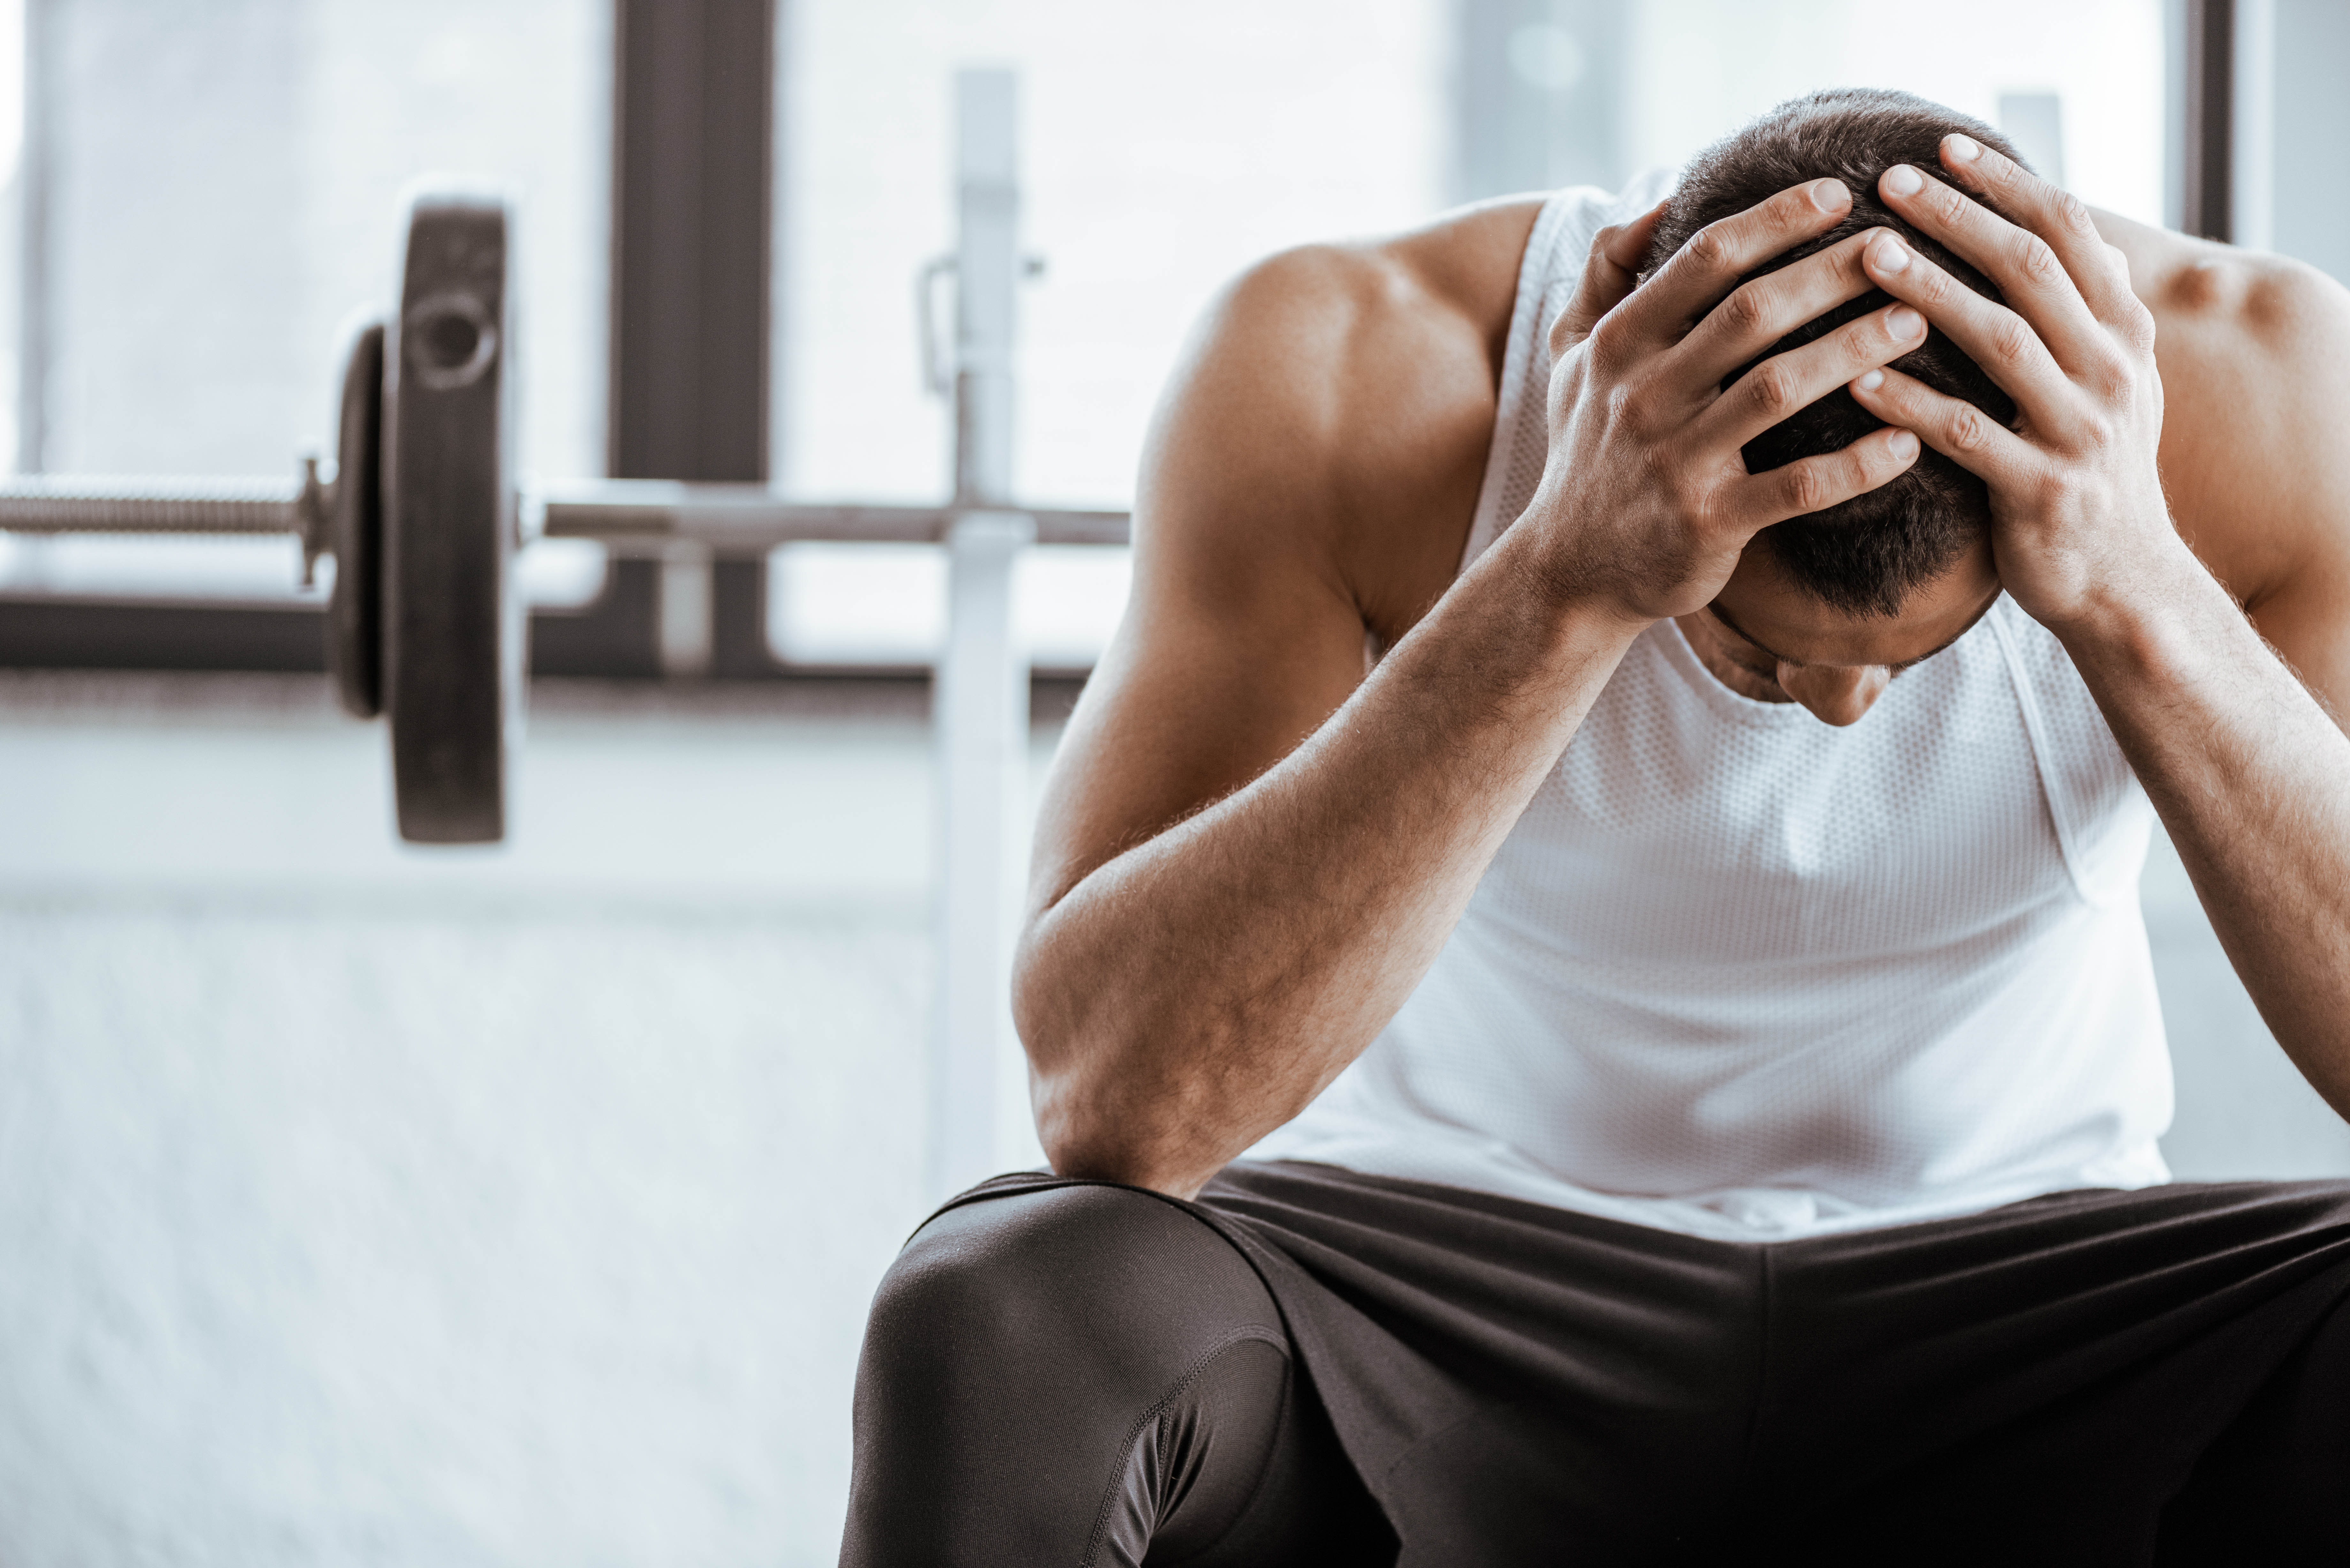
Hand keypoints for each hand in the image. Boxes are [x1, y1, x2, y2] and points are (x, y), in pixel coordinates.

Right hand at [1525, 179, 1926, 625]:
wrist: (1570, 570)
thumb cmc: (1589, 450)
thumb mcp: (1570, 359)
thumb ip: (1603, 276)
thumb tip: (1659, 201)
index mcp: (1618, 345)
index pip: (1704, 261)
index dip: (1775, 220)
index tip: (1841, 192)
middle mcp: (1644, 396)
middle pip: (1752, 314)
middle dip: (1833, 273)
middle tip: (1903, 249)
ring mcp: (1676, 462)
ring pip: (1779, 389)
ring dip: (1855, 350)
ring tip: (1918, 323)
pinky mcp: (1708, 524)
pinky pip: (1796, 488)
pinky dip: (1855, 466)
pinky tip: (1907, 442)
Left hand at [1850, 136, 2180, 631]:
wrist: (2124, 580)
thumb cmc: (2087, 467)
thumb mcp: (2102, 378)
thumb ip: (2074, 310)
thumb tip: (2035, 225)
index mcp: (2123, 332)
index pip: (2067, 232)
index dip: (2006, 184)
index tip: (1943, 147)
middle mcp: (2111, 369)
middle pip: (2030, 271)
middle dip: (1960, 220)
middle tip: (1889, 184)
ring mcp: (2080, 431)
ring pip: (2001, 341)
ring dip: (1930, 292)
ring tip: (1865, 256)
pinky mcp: (2042, 492)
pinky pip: (1967, 436)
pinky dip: (1911, 403)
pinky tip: (1857, 380)